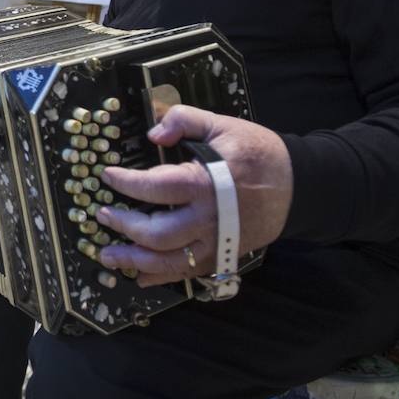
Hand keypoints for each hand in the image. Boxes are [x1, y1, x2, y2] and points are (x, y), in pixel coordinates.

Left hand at [95, 104, 292, 286]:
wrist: (297, 185)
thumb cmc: (257, 152)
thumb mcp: (223, 124)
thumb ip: (185, 121)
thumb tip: (153, 133)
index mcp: (206, 183)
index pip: (156, 187)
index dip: (127, 183)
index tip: (107, 176)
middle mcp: (208, 219)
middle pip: (156, 233)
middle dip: (123, 226)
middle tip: (101, 216)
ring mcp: (216, 242)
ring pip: (168, 261)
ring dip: (134, 261)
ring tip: (107, 256)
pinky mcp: (222, 256)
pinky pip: (186, 273)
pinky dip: (160, 277)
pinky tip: (139, 275)